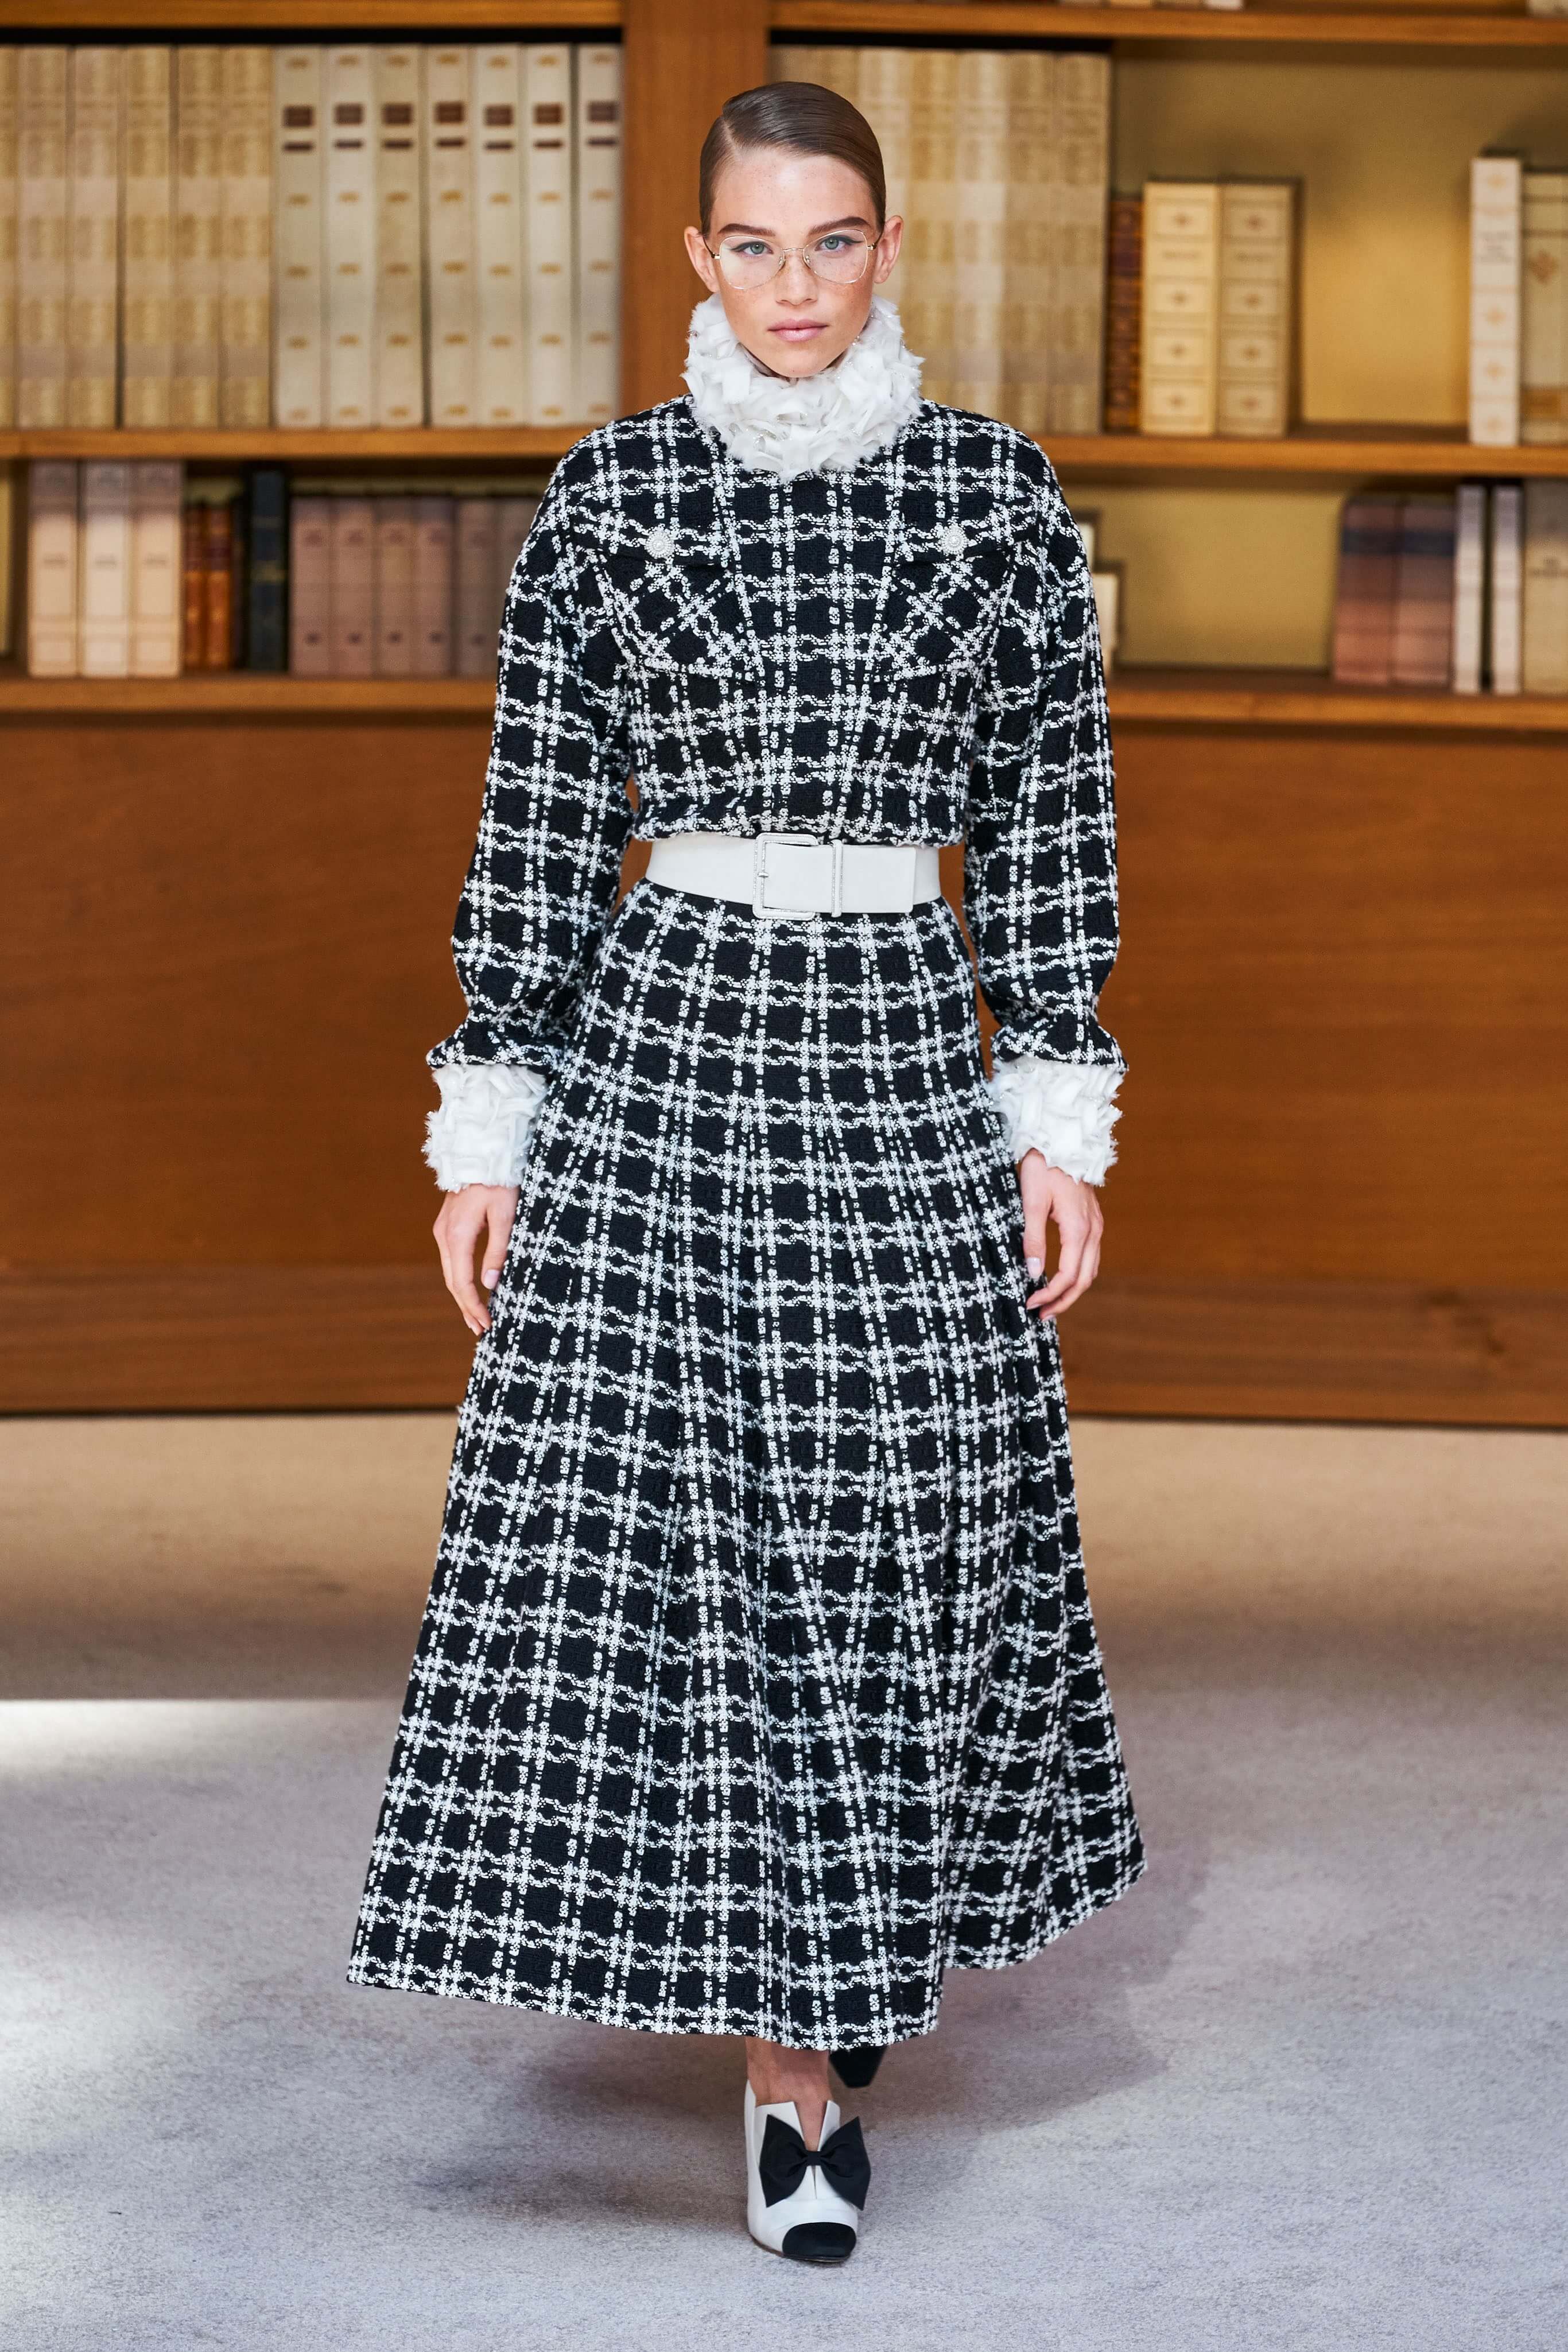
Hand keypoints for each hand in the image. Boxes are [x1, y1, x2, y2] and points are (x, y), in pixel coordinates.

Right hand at [433, 1183, 519, 1336]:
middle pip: (453, 1281)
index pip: (463, 1282)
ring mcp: (443, 1229)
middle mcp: (444, 1235)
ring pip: (450, 1271)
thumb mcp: (505, 1216)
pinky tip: (470, 1288)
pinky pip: (452, 1259)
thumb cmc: (498, 1182)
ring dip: (462, 1295)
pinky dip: (460, 1278)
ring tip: (476, 1317)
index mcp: (457, 1236)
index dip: (473, 1307)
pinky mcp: (448, 1225)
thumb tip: (490, 1284)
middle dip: (466, 1307)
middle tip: (481, 1330)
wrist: (481, 1151)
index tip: (486, 1326)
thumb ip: (498, 1250)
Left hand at [1018, 1151, 1102, 1317]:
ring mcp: (1096, 1225)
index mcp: (1078, 1228)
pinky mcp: (1093, 1219)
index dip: (1050, 1294)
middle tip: (1040, 1315)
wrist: (1062, 1138)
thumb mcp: (1031, 1202)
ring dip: (1072, 1289)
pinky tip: (1062, 1277)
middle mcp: (1093, 1230)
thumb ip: (1033, 1239)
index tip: (1030, 1303)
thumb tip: (1033, 1273)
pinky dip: (1078, 1273)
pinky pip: (1091, 1255)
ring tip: (1050, 1302)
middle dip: (1063, 1300)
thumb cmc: (1044, 1166)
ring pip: (1091, 1269)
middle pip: (1084, 1279)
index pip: (1068, 1275)